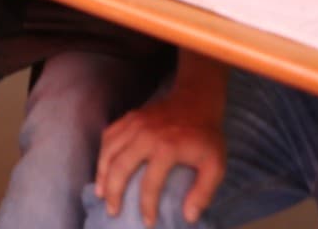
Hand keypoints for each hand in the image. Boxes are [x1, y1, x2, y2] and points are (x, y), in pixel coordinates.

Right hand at [95, 91, 226, 226]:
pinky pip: (108, 136)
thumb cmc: (206, 137)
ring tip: (101, 193)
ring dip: (102, 174)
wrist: (197, 100)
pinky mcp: (128, 117)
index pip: (150, 183)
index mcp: (167, 148)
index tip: (147, 222)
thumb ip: (203, 192)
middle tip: (112, 211)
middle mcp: (145, 135)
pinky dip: (102, 153)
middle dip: (114, 192)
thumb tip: (189, 217)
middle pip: (120, 167)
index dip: (147, 206)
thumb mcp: (216, 165)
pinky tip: (103, 167)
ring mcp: (134, 124)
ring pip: (109, 151)